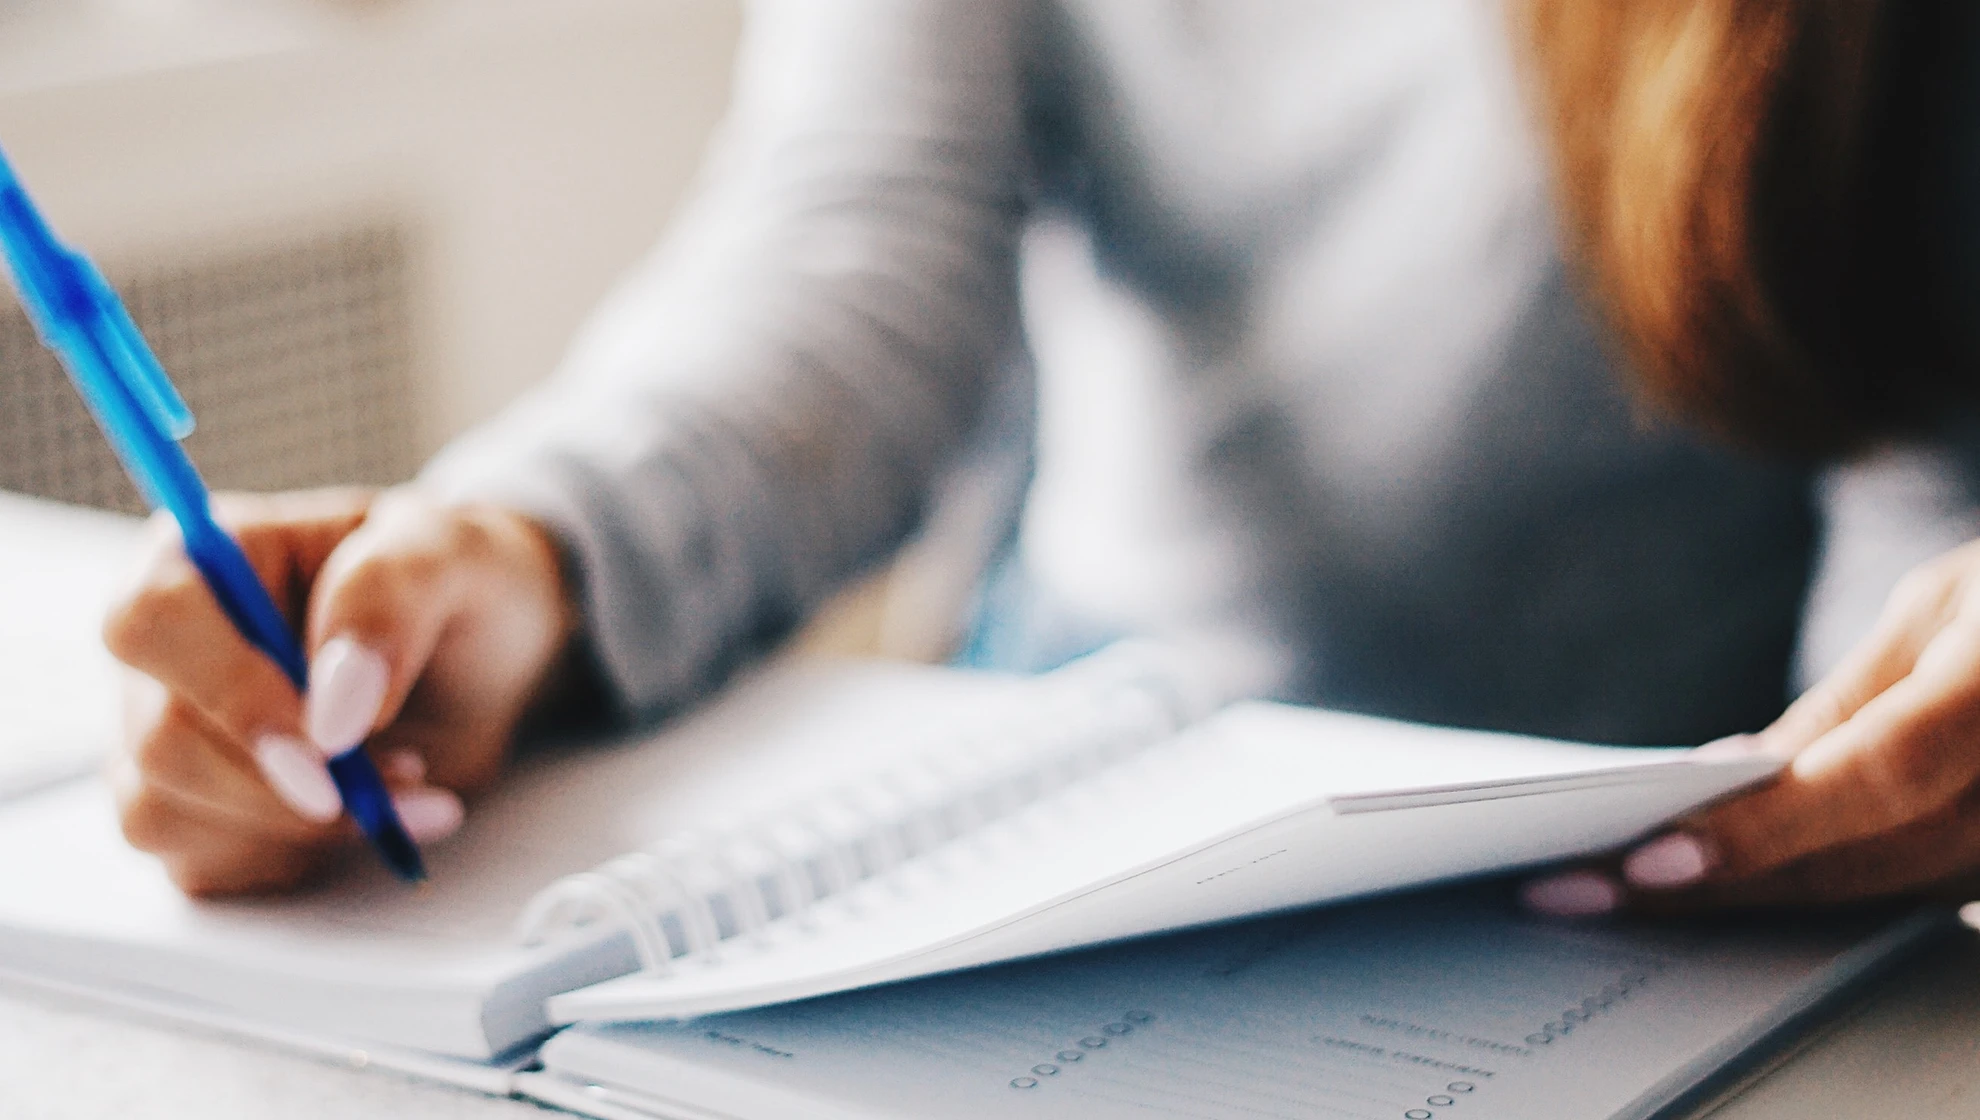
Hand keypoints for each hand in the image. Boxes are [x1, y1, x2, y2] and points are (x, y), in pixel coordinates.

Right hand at [103, 486, 577, 895]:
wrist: (488, 655)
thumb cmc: (459, 583)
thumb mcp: (452, 553)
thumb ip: (387, 601)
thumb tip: (332, 711)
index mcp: (204, 555)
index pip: (152, 622)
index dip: (230, 692)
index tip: (332, 741)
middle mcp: (167, 648)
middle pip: (160, 739)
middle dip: (286, 783)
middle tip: (407, 772)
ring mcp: (167, 732)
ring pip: (165, 813)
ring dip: (300, 826)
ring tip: (405, 780)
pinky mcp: (193, 808)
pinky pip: (198, 863)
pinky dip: (295, 857)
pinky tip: (368, 817)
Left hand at [1523, 538, 1979, 916]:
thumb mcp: (1944, 606)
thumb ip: (1849, 702)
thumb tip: (1739, 775)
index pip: (1875, 779)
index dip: (1762, 831)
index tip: (1649, 864)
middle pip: (1867, 860)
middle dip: (1722, 884)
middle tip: (1584, 892)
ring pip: (1890, 893)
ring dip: (1760, 900)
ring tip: (1628, 896)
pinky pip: (1927, 895)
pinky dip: (1829, 891)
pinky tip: (1738, 885)